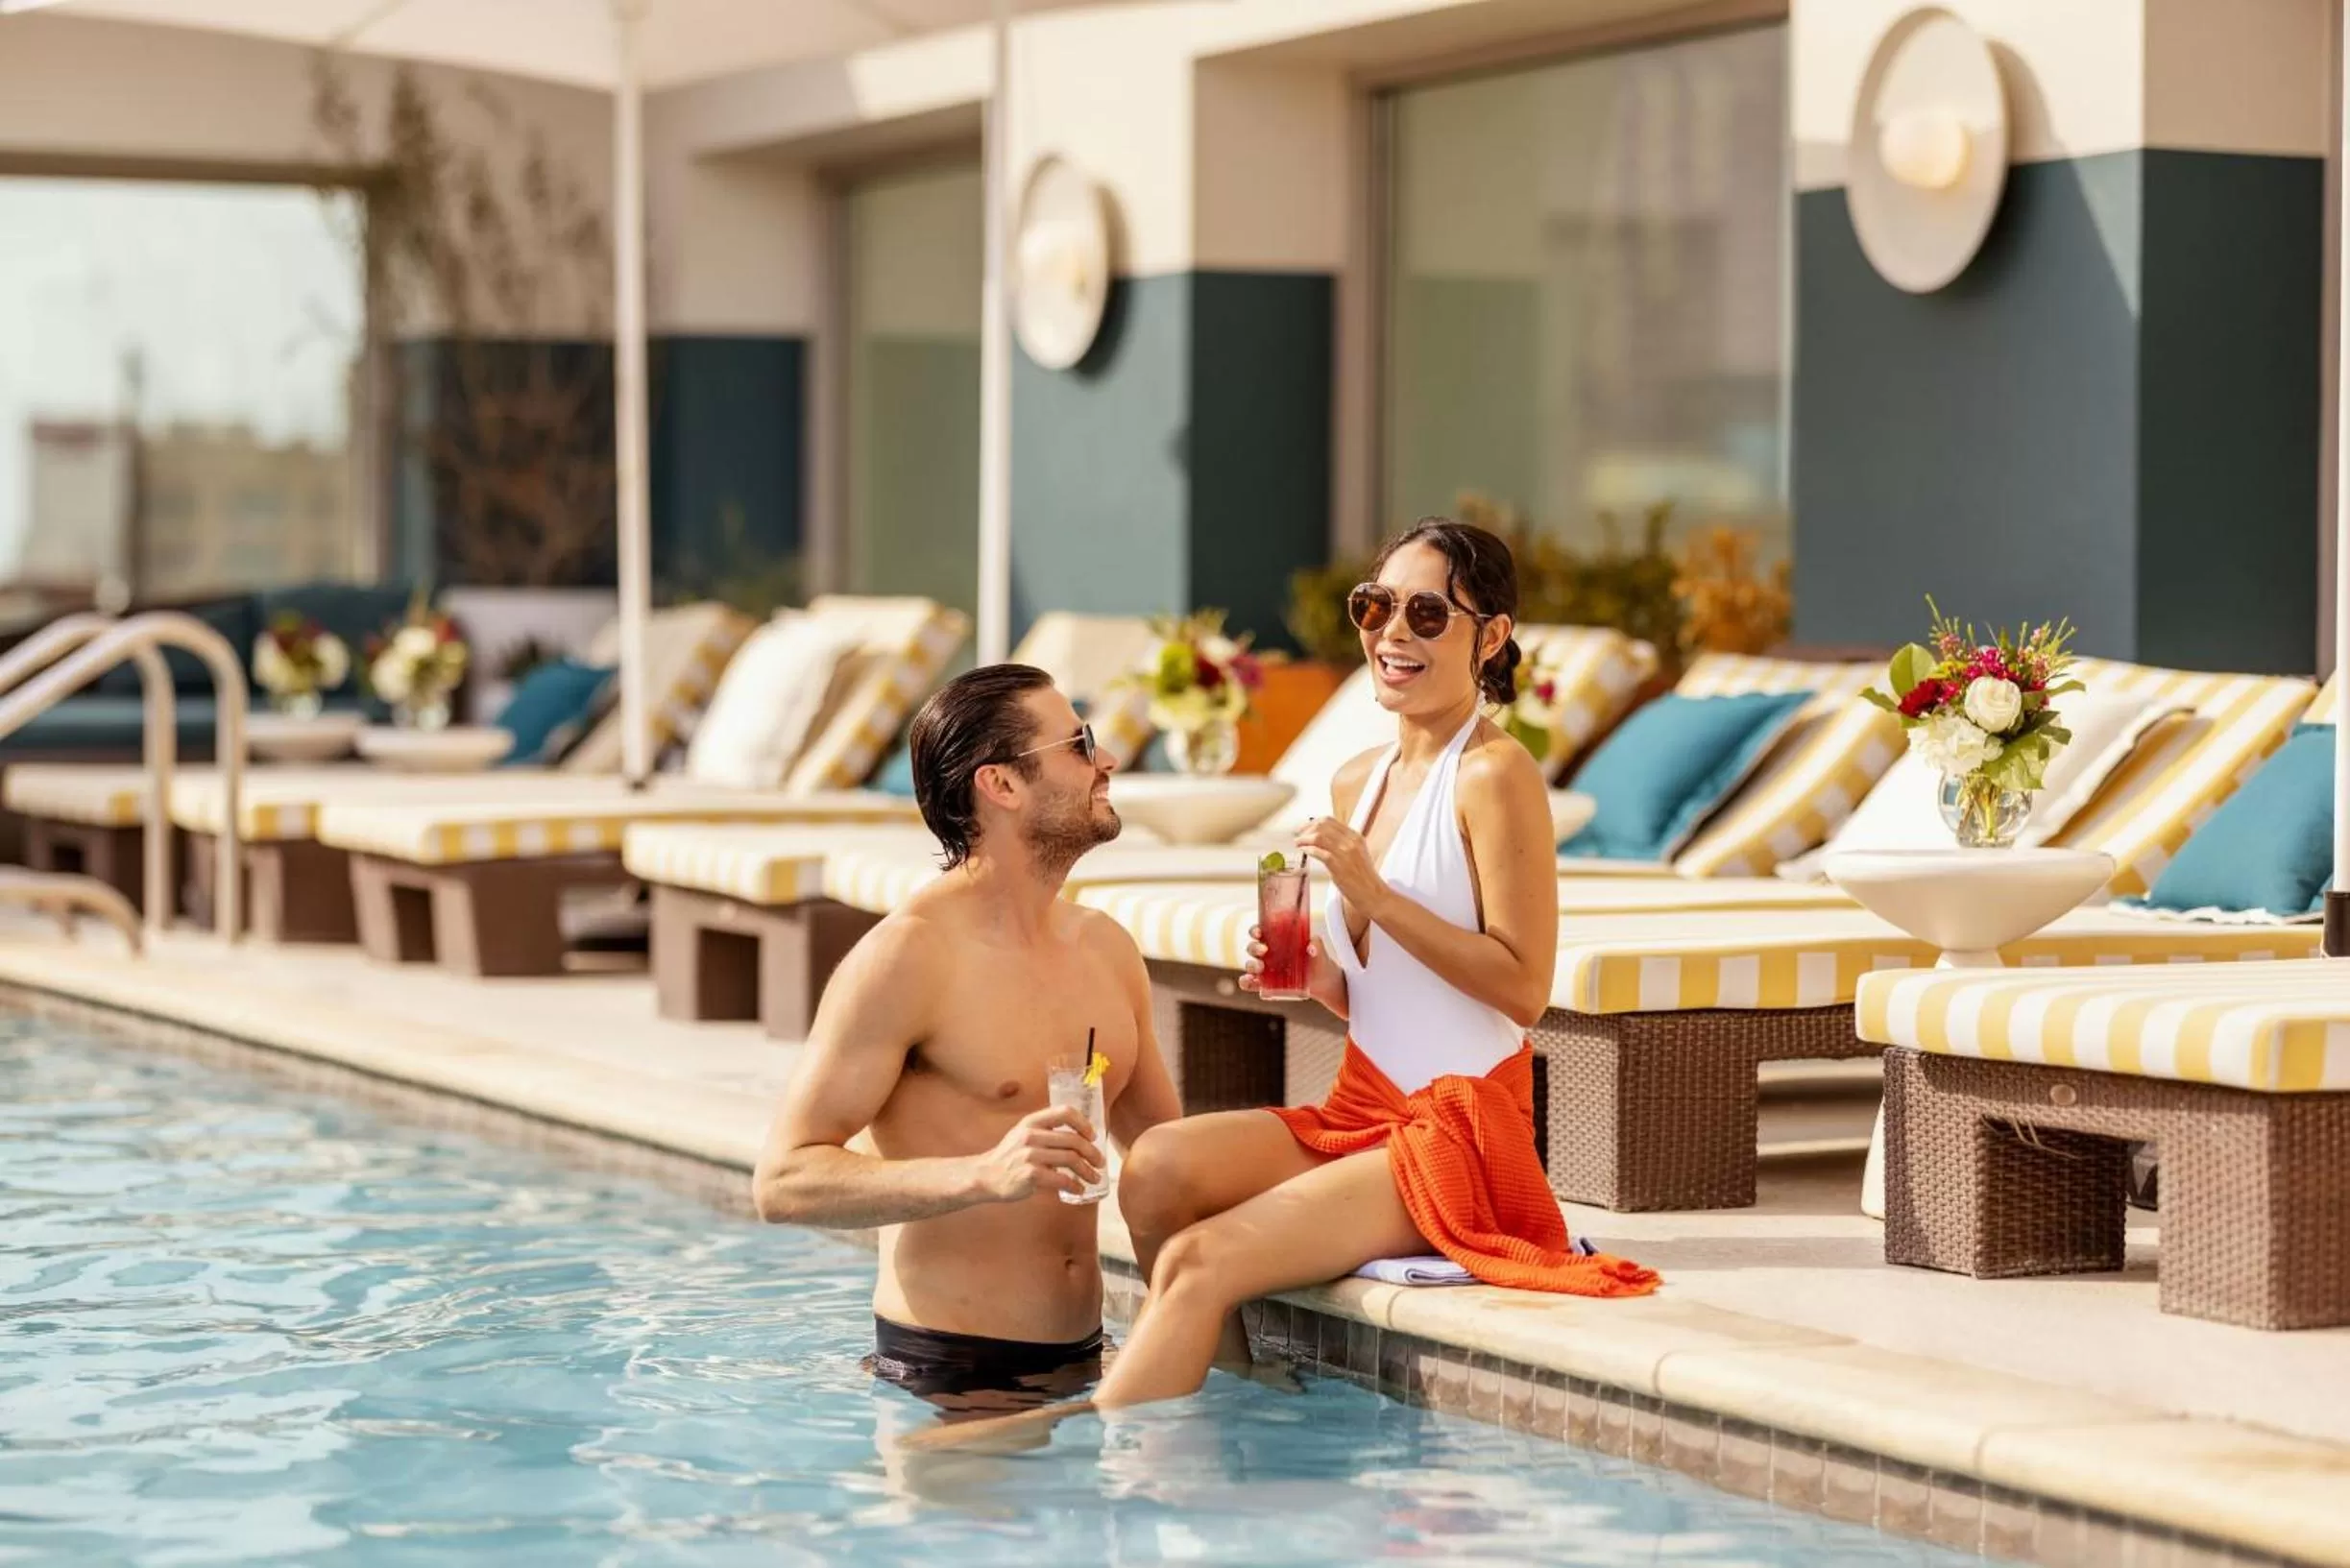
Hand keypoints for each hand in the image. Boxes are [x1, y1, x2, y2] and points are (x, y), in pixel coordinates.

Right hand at [967, 1105, 1104, 1202]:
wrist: (985, 1175)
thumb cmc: (1010, 1156)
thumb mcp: (1024, 1133)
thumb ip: (1047, 1130)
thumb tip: (1080, 1136)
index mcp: (1032, 1121)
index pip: (1065, 1112)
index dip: (1084, 1123)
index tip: (1093, 1136)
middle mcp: (1031, 1135)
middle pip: (1073, 1140)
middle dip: (1092, 1153)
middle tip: (1099, 1162)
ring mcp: (1030, 1155)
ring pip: (1071, 1159)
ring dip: (1087, 1171)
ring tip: (1094, 1178)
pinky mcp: (1030, 1175)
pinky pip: (1061, 1179)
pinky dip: (1075, 1185)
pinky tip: (1079, 1189)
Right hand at [1239, 921, 1346, 1016]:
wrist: (1324, 980)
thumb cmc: (1317, 959)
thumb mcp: (1319, 949)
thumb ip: (1316, 944)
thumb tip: (1311, 947)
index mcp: (1275, 940)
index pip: (1259, 932)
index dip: (1254, 931)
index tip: (1259, 932)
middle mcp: (1266, 954)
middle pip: (1252, 948)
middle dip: (1254, 948)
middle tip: (1264, 950)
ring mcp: (1265, 970)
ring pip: (1249, 965)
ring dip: (1251, 965)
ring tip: (1261, 968)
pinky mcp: (1266, 985)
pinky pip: (1250, 984)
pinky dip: (1246, 982)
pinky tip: (1252, 981)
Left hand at [1295, 815, 1388, 925]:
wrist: (1373, 894)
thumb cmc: (1364, 879)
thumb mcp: (1357, 854)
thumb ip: (1343, 844)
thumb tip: (1323, 839)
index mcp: (1355, 837)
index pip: (1330, 821)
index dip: (1313, 823)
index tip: (1304, 828)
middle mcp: (1350, 841)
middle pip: (1322, 825)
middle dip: (1306, 829)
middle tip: (1298, 835)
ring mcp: (1344, 852)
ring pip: (1318, 836)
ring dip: (1304, 839)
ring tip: (1298, 843)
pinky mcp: (1338, 865)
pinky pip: (1318, 852)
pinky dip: (1308, 850)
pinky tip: (1304, 851)